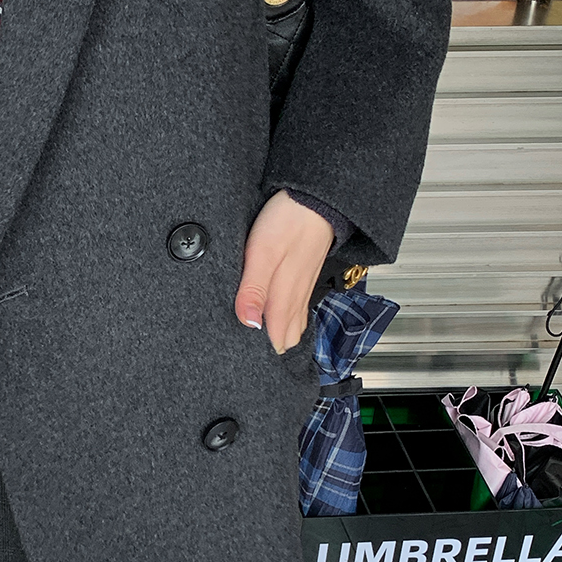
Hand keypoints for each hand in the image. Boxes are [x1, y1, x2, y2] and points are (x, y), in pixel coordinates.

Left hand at [235, 191, 333, 352]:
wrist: (316, 199)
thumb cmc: (288, 220)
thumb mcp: (262, 253)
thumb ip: (254, 290)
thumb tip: (248, 323)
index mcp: (283, 295)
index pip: (274, 337)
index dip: (261, 353)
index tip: (245, 362)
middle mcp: (296, 296)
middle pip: (286, 336)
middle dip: (271, 349)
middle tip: (252, 359)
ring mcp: (303, 287)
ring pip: (294, 324)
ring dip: (282, 336)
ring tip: (266, 348)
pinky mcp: (305, 276)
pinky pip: (300, 308)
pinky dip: (291, 321)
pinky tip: (283, 322)